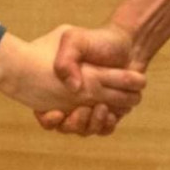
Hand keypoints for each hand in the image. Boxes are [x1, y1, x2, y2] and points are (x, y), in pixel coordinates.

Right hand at [35, 23, 146, 137]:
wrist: (126, 44)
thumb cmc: (96, 41)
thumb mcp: (73, 39)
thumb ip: (65, 60)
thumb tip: (74, 88)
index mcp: (56, 86)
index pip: (44, 113)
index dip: (48, 119)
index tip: (58, 113)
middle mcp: (71, 101)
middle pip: (66, 126)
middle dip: (74, 123)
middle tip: (84, 109)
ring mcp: (89, 108)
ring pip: (84, 130)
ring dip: (92, 124)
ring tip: (102, 108)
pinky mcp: (107, 113)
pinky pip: (102, 129)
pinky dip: (106, 125)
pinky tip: (111, 114)